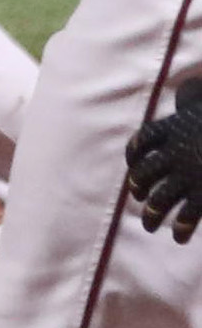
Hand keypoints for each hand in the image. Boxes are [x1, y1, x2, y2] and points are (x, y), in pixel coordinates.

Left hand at [129, 71, 201, 240]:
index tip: (132, 164)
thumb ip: (197, 101)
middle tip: (139, 198)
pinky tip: (179, 237)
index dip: (134, 153)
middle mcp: (176, 152)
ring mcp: (189, 174)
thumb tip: (191, 90)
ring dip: (152, 215)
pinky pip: (186, 214)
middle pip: (145, 173)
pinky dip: (180, 227)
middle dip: (139, 188)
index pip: (142, 140)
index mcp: (175, 128)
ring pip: (159, 198)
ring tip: (150, 227)